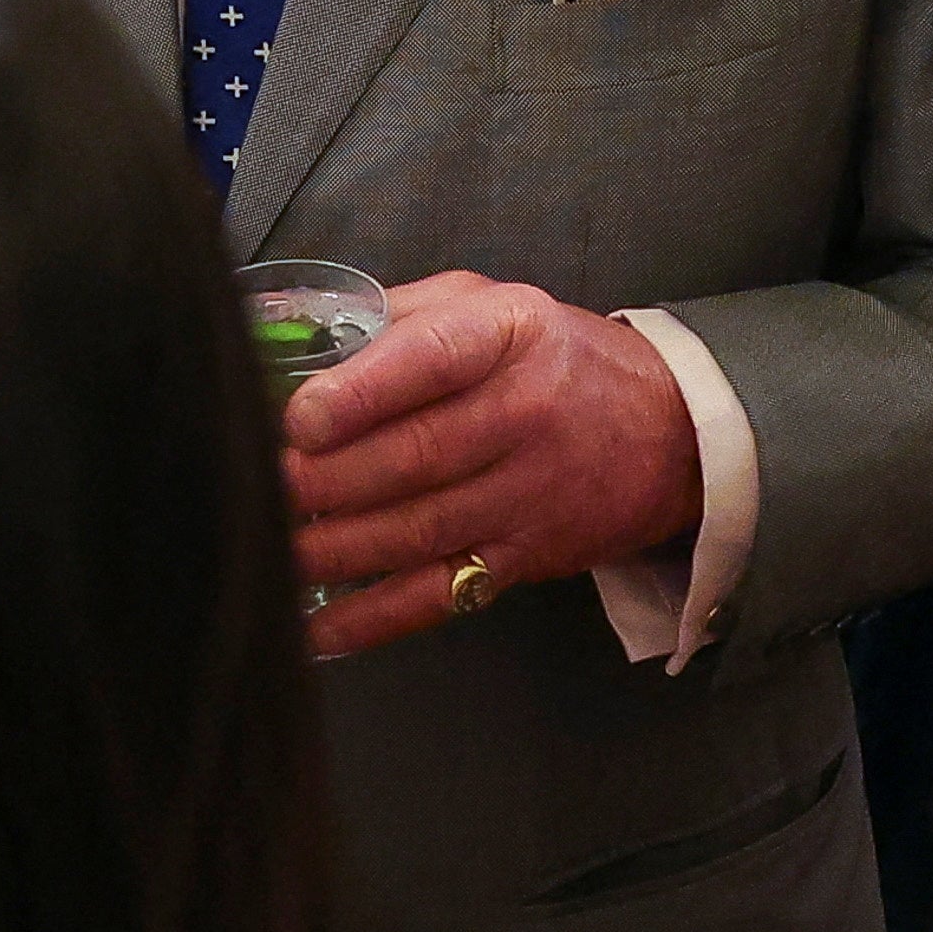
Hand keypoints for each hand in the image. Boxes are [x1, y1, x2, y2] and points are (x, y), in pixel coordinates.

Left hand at [282, 270, 700, 657]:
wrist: (670, 432)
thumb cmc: (553, 357)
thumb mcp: (489, 303)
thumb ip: (397, 316)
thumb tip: (289, 334)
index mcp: (508, 334)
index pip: (433, 361)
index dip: (362, 393)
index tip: (300, 418)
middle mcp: (524, 413)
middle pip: (416, 456)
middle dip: (327, 480)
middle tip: (262, 487)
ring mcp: (527, 494)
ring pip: (419, 530)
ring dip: (335, 548)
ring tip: (272, 547)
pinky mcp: (523, 560)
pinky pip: (439, 595)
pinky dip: (373, 619)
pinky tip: (317, 628)